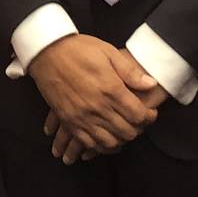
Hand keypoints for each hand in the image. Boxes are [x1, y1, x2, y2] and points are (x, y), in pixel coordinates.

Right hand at [33, 39, 165, 163]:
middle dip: (138, 130)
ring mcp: (82, 117)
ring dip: (121, 140)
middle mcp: (98, 107)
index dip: (149, 117)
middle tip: (139, 123)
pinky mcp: (69, 121)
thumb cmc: (79, 49)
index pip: (138, 115)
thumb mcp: (108, 52)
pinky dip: (100, 147)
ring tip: (124, 132)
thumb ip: (130, 72)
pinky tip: (106, 141)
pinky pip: (88, 143)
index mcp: (111, 89)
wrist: (47, 52)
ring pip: (109, 142)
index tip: (150, 113)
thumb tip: (151, 84)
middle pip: (126, 132)